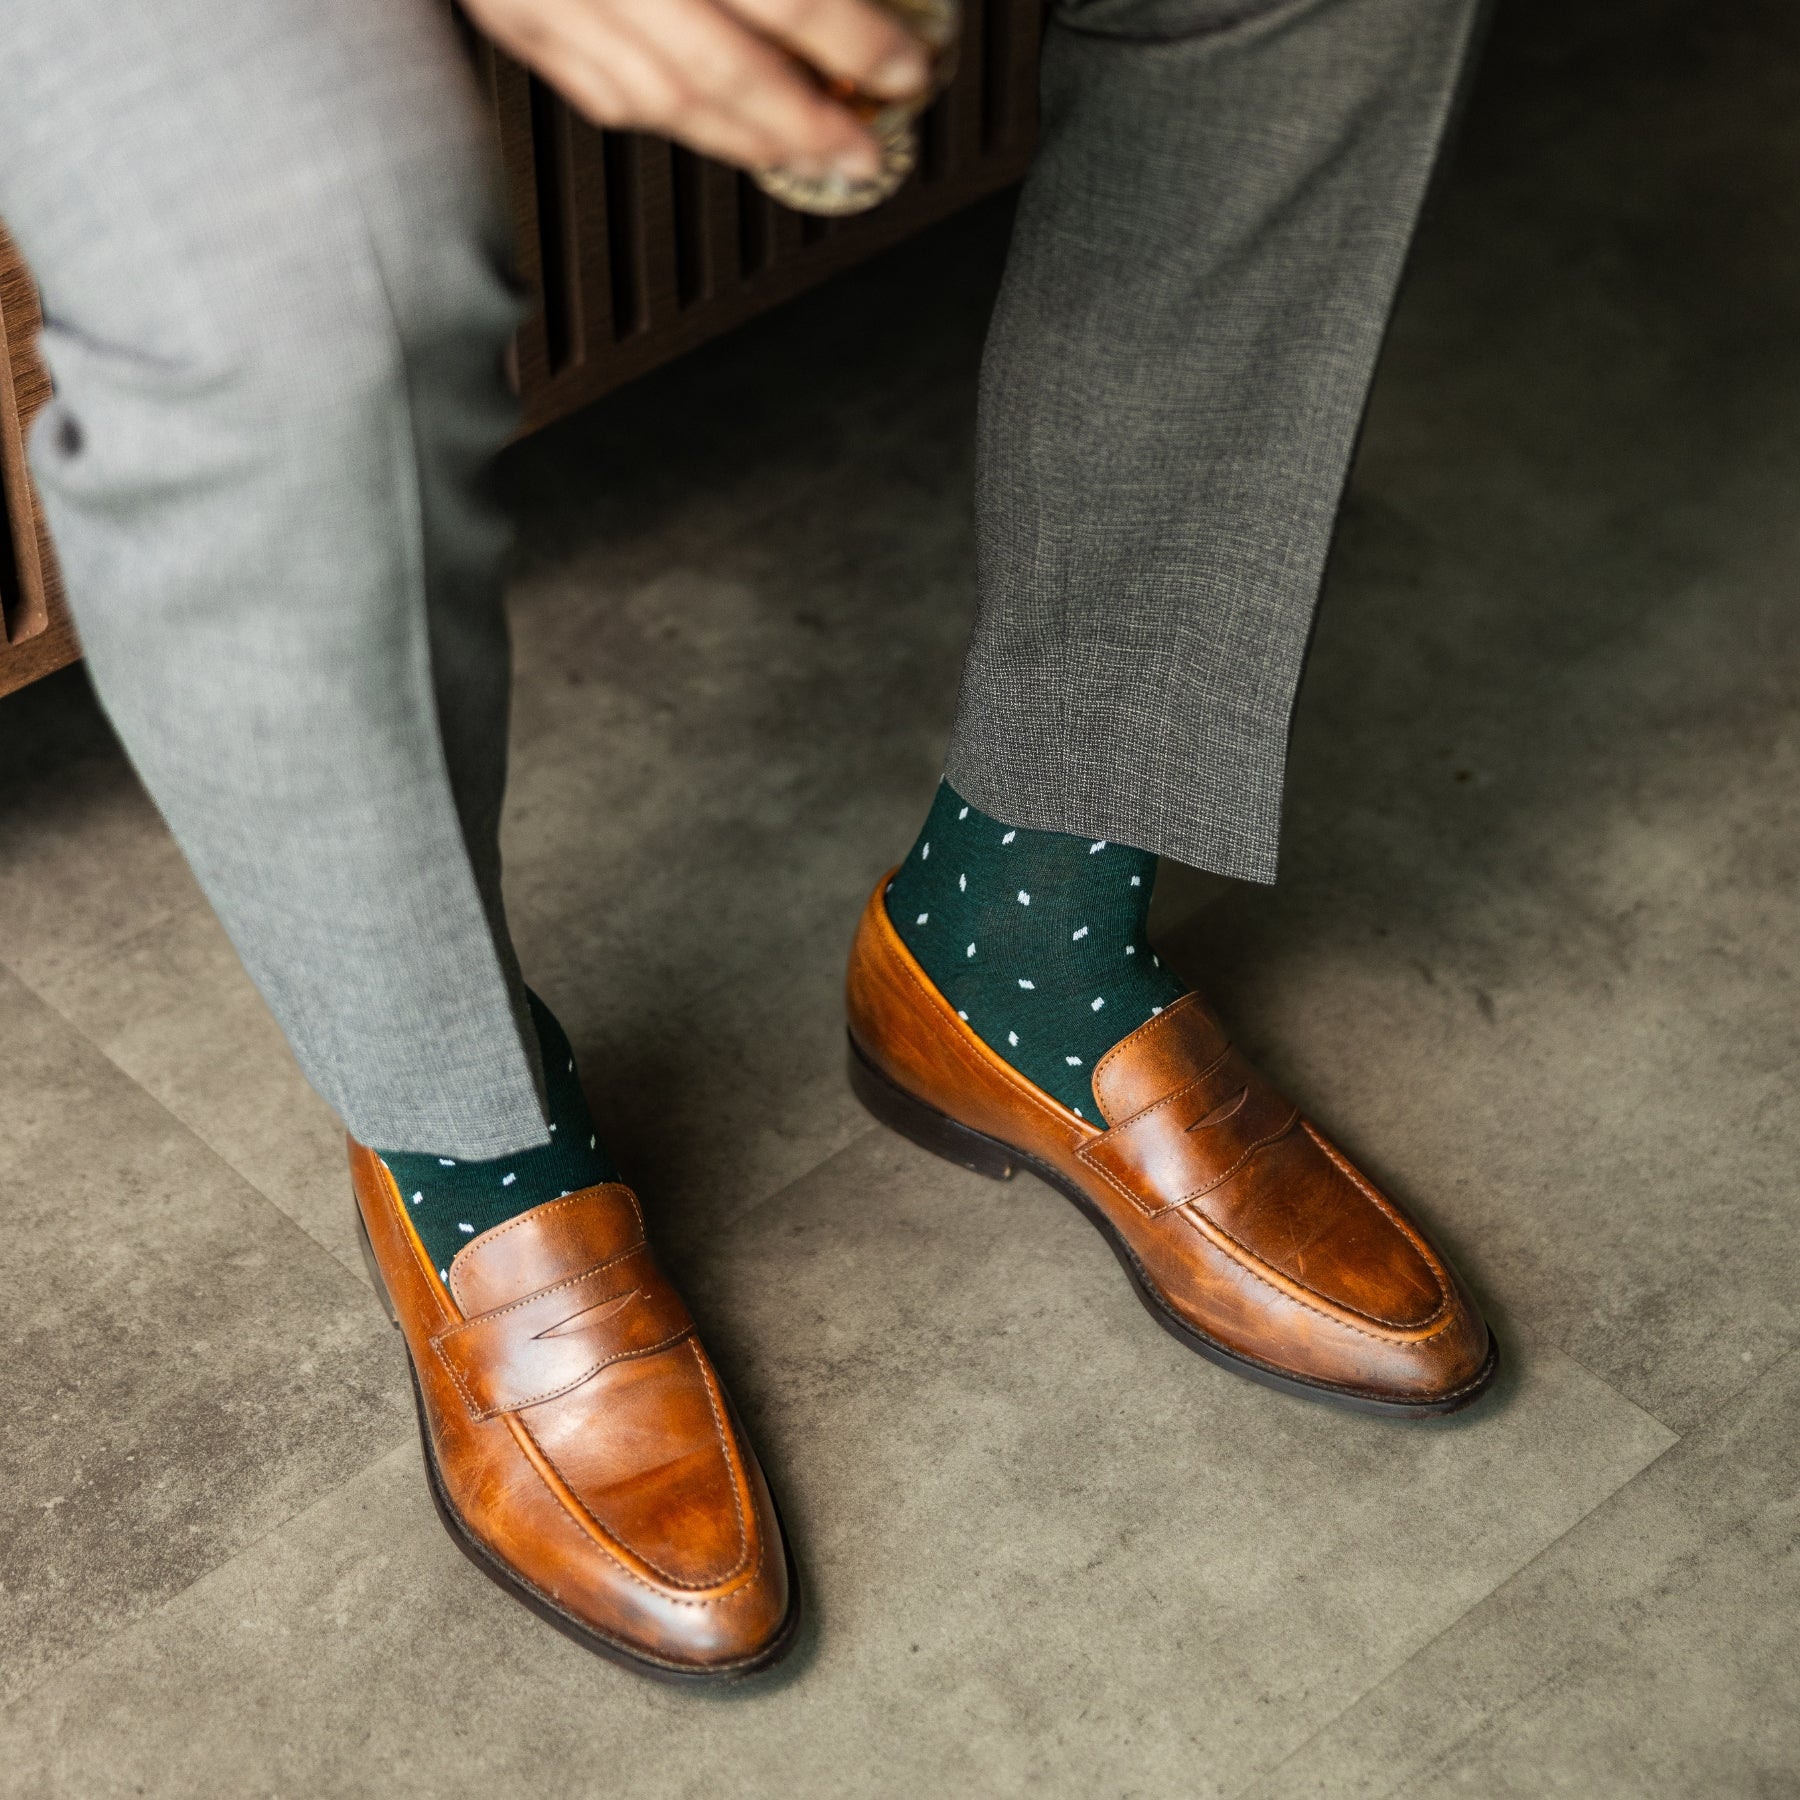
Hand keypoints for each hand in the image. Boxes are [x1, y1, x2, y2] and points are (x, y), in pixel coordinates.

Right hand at [461, 0, 932, 179]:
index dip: (857, 38)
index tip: (910, 63)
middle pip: (722, 71)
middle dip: (807, 124)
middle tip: (869, 146)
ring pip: (658, 101)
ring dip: (745, 143)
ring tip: (808, 155)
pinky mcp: (510, 16)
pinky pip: (599, 93)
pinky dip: (666, 122)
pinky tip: (713, 131)